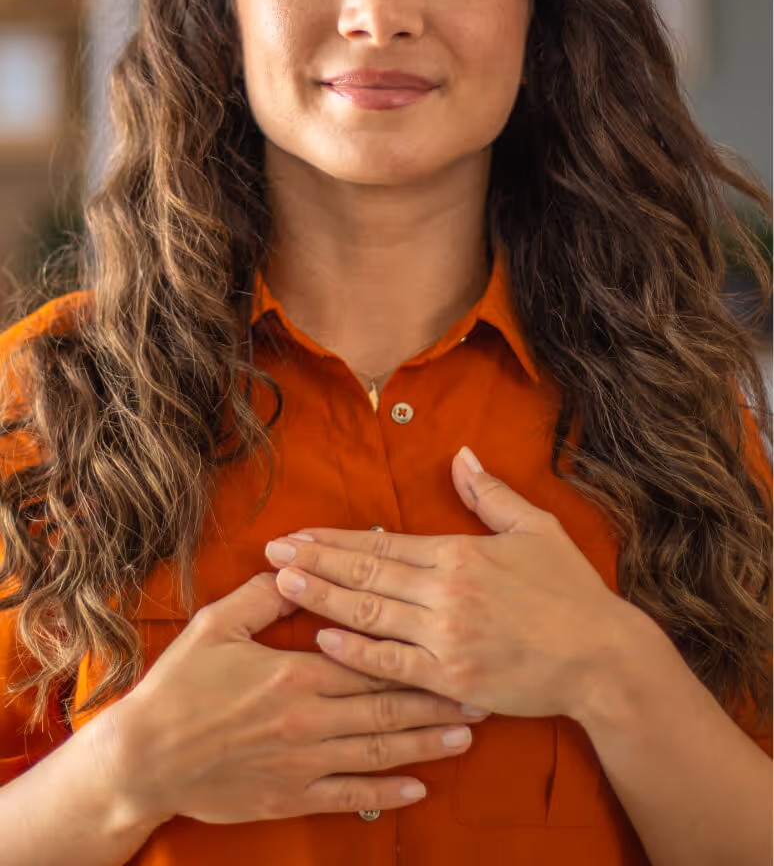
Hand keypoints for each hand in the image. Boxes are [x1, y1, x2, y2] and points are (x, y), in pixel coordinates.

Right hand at [106, 572, 485, 826]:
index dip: (417, 654)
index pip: (370, 659)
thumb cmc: (180, 686)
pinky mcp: (291, 795)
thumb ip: (265, 596)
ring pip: (380, 751)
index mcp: (296, 673)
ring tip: (467, 734)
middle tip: (483, 691)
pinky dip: (387, 793)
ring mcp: (304, 761)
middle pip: (388, 707)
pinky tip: (419, 787)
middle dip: (438, 699)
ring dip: (427, 743)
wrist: (145, 758)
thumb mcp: (217, 626)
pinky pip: (350, 796)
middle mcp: (309, 719)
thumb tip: (300, 562)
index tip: (453, 644)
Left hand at [266, 447, 635, 721]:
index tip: (298, 533)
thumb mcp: (535, 528)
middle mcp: (447, 593)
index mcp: (461, 554)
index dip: (335, 539)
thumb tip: (460, 456)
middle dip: (314, 562)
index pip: (382, 543)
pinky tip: (322, 640)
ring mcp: (447, 639)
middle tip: (271, 552)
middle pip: (365, 575)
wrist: (603, 658)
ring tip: (282, 583)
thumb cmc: (571, 590)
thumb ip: (491, 493)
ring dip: (321, 599)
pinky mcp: (453, 680)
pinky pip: (392, 665)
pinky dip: (355, 653)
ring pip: (369, 616)